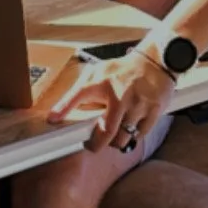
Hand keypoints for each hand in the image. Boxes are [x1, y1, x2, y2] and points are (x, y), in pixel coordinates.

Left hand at [49, 47, 172, 152]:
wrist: (155, 62)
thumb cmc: (122, 71)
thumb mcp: (96, 74)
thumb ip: (77, 94)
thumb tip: (55, 116)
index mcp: (102, 82)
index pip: (78, 94)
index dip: (64, 107)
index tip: (53, 120)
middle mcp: (120, 94)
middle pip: (106, 131)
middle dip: (97, 144)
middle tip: (92, 145)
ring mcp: (138, 104)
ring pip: (123, 137)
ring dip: (116, 141)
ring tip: (112, 136)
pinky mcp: (154, 110)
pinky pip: (139, 134)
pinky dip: (133, 136)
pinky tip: (129, 127)